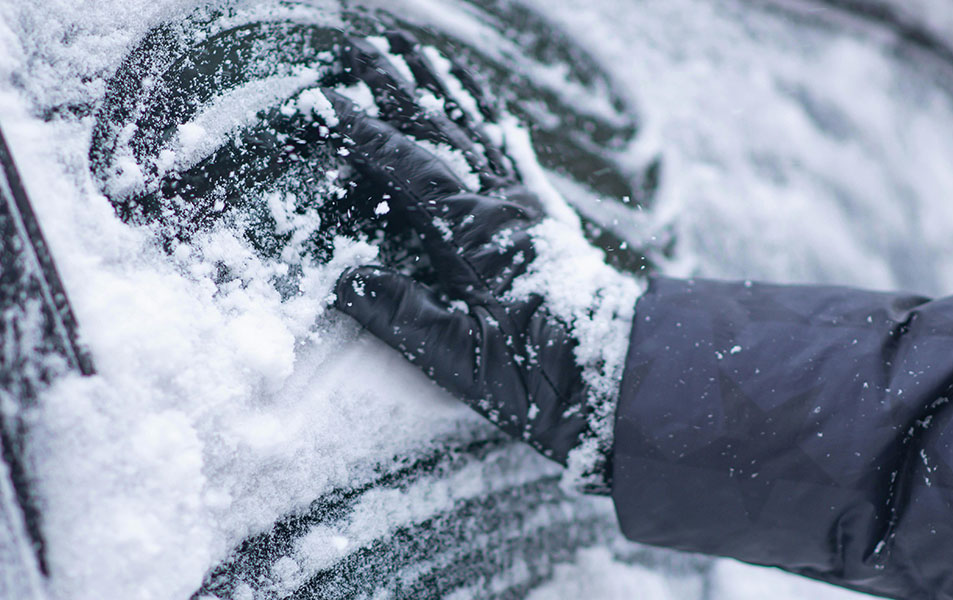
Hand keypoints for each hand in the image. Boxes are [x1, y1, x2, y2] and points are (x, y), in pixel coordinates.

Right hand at [323, 32, 640, 491]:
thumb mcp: (461, 358)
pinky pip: (513, 151)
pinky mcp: (545, 213)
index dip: (368, 136)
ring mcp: (528, 203)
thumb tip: (345, 275)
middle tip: (362, 48)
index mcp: (479, 234)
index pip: (412, 168)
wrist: (621, 373)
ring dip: (444, 87)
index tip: (331, 104)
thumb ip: (402, 314)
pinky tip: (483, 103)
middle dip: (399, 87)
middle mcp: (505, 204)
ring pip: (478, 128)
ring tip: (415, 52)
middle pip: (444, 129)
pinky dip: (493, 120)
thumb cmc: (542, 375)